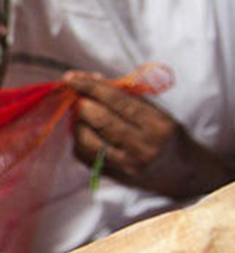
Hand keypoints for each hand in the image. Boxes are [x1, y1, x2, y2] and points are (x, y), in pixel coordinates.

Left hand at [66, 71, 234, 197]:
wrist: (180, 171)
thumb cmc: (163, 132)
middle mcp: (143, 147)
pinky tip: (84, 130)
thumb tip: (89, 79)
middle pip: (101, 120)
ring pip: (87, 140)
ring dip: (77, 122)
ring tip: (81, 113)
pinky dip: (78, 138)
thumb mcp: (155, 110)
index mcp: (158, 125)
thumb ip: (124, 95)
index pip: (118, 101)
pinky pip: (84, 154)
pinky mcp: (113, 175)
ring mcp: (127, 165)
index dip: (91, 87)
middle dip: (82, 103)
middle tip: (76, 95)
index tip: (71, 77)